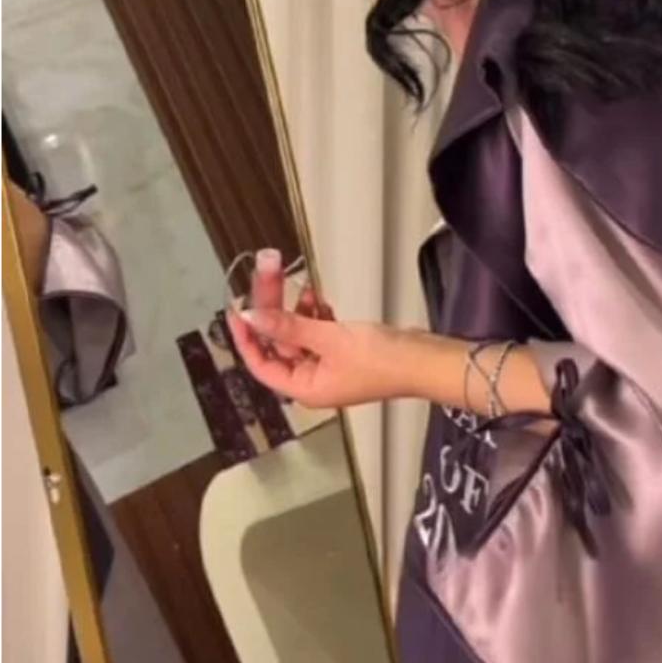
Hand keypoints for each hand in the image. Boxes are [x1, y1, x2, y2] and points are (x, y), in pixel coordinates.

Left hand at [226, 295, 409, 408]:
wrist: (424, 361)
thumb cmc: (380, 358)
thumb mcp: (330, 339)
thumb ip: (289, 326)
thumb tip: (251, 317)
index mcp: (305, 388)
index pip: (262, 364)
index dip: (247, 337)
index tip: (236, 309)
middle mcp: (313, 380)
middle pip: (281, 343)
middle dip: (274, 310)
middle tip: (267, 274)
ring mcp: (330, 366)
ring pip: (300, 335)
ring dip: (297, 310)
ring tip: (301, 285)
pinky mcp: (346, 352)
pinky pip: (319, 333)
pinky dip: (315, 315)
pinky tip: (317, 298)